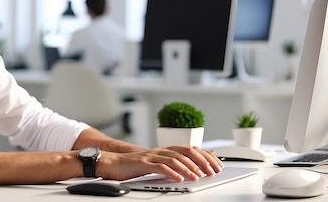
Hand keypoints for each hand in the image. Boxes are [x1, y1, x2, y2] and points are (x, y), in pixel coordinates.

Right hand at [96, 145, 223, 181]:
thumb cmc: (133, 165)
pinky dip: (171, 173)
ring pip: (174, 159)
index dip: (205, 156)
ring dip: (188, 168)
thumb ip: (172, 162)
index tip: (216, 166)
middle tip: (211, 172)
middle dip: (201, 162)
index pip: (190, 148)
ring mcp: (151, 155)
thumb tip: (193, 163)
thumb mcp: (156, 163)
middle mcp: (160, 150)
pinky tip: (179, 179)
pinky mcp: (142, 163)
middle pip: (185, 151)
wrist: (111, 163)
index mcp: (164, 149)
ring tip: (197, 177)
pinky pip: (159, 167)